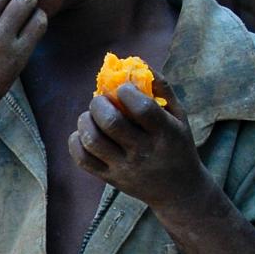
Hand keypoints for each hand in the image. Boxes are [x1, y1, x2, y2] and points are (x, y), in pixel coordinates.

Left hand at [68, 78, 207, 207]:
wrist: (179, 191)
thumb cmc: (177, 145)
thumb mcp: (179, 117)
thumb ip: (161, 89)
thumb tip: (136, 63)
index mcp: (165, 134)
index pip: (142, 109)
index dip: (126, 91)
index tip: (122, 89)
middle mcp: (144, 152)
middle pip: (111, 123)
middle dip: (99, 104)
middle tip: (100, 100)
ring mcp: (125, 168)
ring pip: (92, 141)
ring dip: (85, 121)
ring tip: (90, 115)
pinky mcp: (110, 179)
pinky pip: (83, 160)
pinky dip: (75, 142)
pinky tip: (84, 133)